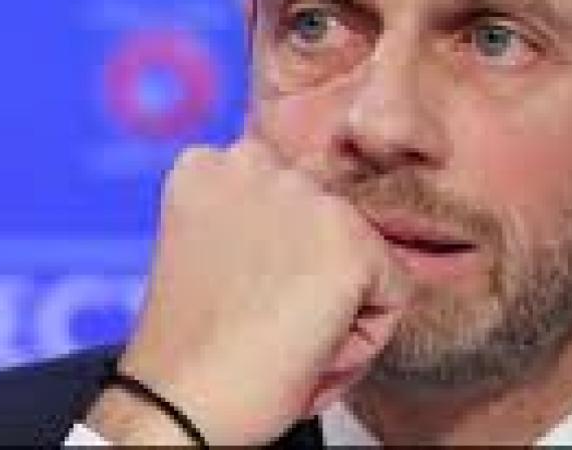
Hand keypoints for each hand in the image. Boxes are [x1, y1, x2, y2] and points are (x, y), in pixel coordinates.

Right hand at [84, 137, 410, 444]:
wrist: (178, 409)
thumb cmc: (192, 352)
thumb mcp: (211, 252)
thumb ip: (258, 216)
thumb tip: (322, 212)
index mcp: (210, 163)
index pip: (290, 197)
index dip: (277, 260)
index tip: (241, 296)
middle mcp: (258, 163)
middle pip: (330, 222)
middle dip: (311, 276)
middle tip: (260, 322)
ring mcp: (307, 199)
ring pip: (363, 257)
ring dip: (336, 304)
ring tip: (279, 337)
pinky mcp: (351, 244)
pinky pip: (393, 297)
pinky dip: (362, 340)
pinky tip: (307, 352)